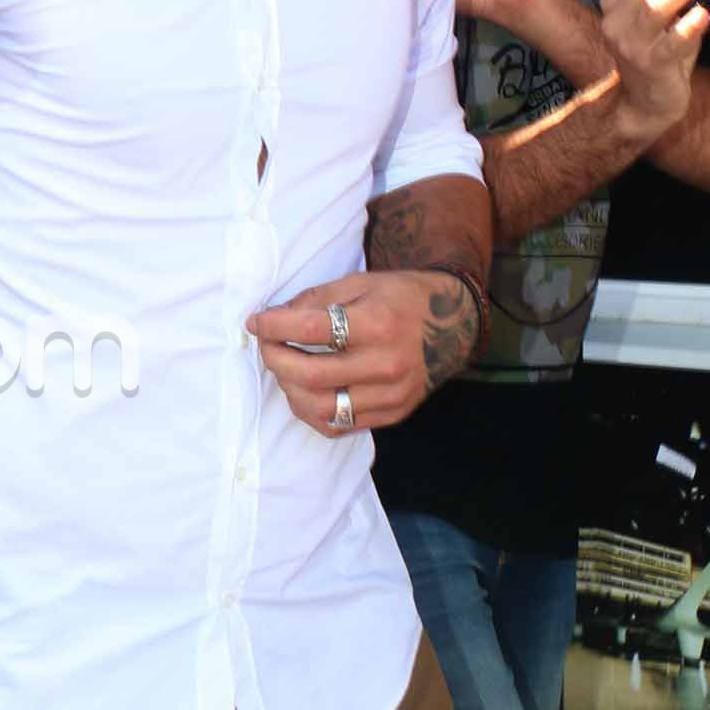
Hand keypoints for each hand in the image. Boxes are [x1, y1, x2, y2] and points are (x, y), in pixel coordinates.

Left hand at [248, 268, 478, 434]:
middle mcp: (386, 364)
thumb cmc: (401, 298)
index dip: (273, 327)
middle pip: (309, 374)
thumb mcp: (360, 283)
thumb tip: (273, 319)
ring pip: (320, 408)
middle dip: (274, 359)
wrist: (454, 324)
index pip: (309, 330)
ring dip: (289, 389)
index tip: (256, 322)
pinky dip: (312, 411)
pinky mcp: (393, 413)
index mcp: (378, 324)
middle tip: (266, 347)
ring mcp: (391, 395)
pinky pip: (339, 426)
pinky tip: (306, 391)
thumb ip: (314, 301)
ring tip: (285, 370)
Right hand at [601, 0, 709, 147]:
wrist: (646, 102)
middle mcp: (616, 21)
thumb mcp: (665, 11)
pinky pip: (672, 41)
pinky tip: (703, 15)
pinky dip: (690, 24)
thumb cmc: (658, 52)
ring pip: (653, 6)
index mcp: (613, 2)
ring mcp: (631, 45)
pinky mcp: (651, 65)